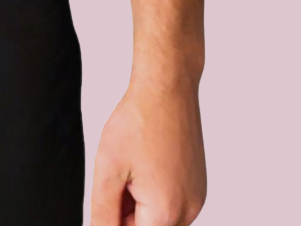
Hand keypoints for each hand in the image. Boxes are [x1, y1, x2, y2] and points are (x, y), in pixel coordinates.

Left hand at [90, 74, 205, 224]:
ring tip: (132, 164)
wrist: (167, 87)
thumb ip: (103, 212)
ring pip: (158, 216)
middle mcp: (188, 211)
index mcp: (166, 213)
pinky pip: (170, 201)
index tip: (112, 189)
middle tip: (119, 175)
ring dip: (138, 201)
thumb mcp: (108, 169)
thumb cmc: (139, 121)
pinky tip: (145, 162)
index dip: (114, 216)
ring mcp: (196, 198)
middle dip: (126, 210)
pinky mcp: (197, 185)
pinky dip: (152, 190)